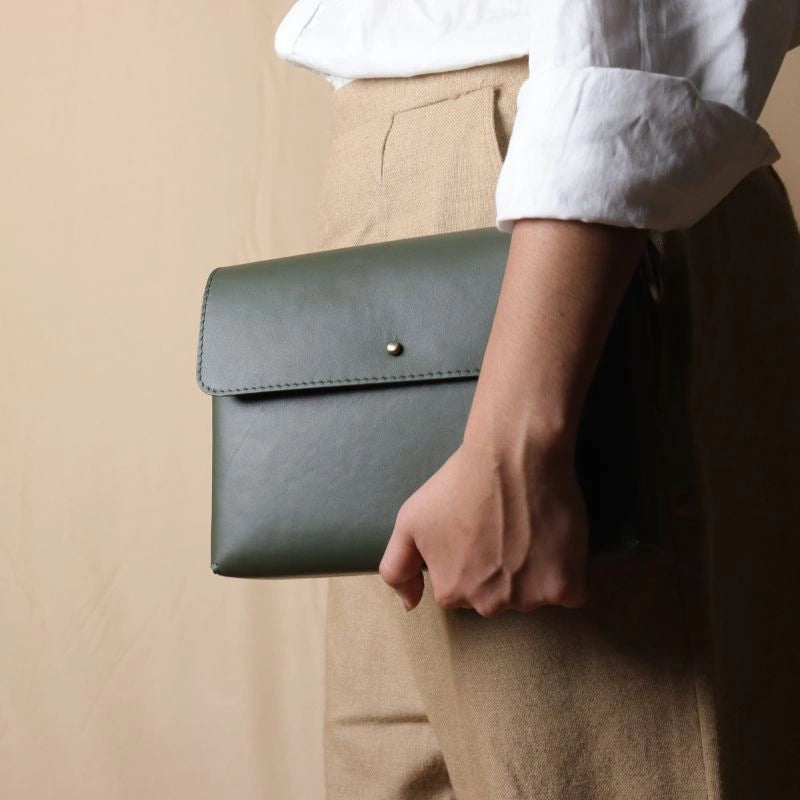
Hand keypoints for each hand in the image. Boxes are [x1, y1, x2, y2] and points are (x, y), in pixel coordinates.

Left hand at [378, 430, 589, 615]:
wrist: (514, 456)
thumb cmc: (461, 482)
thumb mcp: (409, 520)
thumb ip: (397, 568)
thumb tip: (407, 606)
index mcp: (452, 592)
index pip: (463, 589)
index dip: (472, 557)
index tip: (479, 530)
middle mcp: (489, 605)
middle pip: (499, 596)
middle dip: (502, 570)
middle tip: (505, 527)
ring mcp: (529, 599)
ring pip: (534, 594)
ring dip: (536, 570)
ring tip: (529, 528)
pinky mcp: (566, 588)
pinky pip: (570, 593)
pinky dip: (567, 571)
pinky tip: (555, 540)